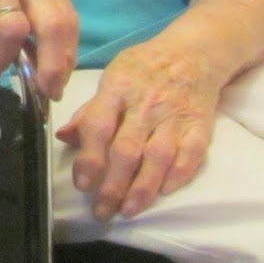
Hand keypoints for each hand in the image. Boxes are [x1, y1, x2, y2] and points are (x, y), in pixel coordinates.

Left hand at [53, 37, 224, 220]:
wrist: (192, 52)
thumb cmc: (143, 69)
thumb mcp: (111, 78)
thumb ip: (89, 111)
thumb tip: (63, 137)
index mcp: (117, 89)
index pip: (99, 127)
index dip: (89, 158)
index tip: (82, 184)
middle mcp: (146, 103)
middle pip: (127, 149)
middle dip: (113, 185)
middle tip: (101, 210)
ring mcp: (175, 115)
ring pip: (158, 156)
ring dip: (143, 188)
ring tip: (128, 210)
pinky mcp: (200, 124)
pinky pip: (191, 153)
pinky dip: (178, 175)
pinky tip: (164, 192)